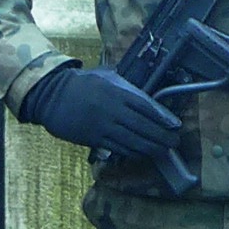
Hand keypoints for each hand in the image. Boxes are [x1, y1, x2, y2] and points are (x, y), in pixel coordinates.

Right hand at [23, 63, 182, 162]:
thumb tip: (146, 91)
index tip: (175, 125)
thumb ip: (125, 83)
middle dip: (161, 136)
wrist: (52, 96)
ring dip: (150, 147)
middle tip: (174, 142)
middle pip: (143, 126)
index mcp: (116, 91)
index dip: (163, 117)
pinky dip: (132, 152)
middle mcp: (112, 110)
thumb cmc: (81, 83)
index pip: (146, 106)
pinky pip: (118, 148)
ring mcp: (103, 126)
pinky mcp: (94, 138)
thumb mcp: (105, 75)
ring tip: (162, 151)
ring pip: (132, 140)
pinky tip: (142, 153)